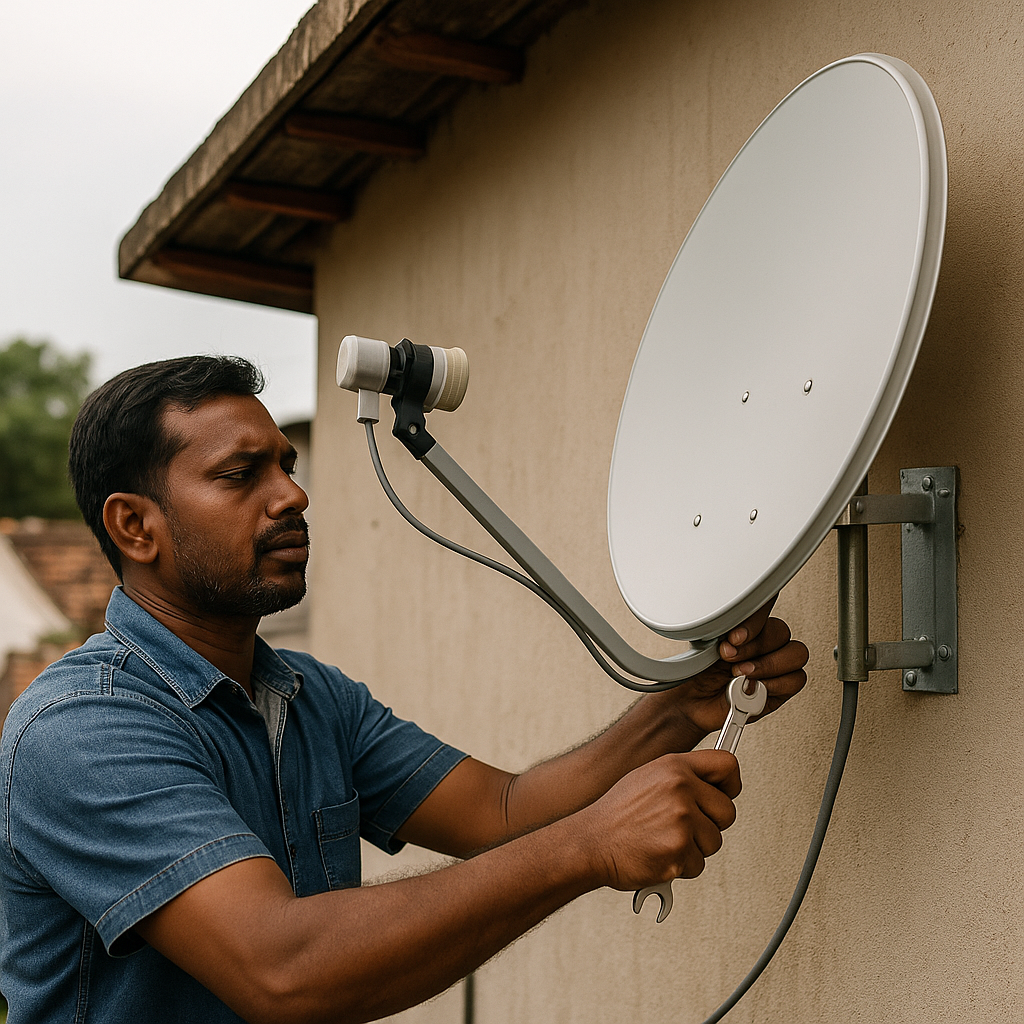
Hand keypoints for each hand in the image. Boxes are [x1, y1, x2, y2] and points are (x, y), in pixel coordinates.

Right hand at [575, 750, 739, 889]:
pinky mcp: (678, 851)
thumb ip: (681, 778)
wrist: (590, 843)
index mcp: (674, 767)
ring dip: (695, 848)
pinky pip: (699, 865)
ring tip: (665, 840)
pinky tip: (660, 854)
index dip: (731, 783)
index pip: (727, 765)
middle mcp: (680, 789)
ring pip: (714, 842)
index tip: (726, 793)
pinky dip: (682, 866)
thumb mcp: (647, 778)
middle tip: (686, 828)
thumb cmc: (617, 815)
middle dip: (712, 825)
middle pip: (727, 811)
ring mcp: (680, 820)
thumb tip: (713, 785)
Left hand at [674, 599, 808, 739]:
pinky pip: (796, 679)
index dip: (754, 621)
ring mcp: (776, 664)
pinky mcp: (782, 688)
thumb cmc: (699, 673)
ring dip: (767, 664)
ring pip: (796, 653)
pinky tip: (753, 688)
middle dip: (754, 646)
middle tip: (730, 658)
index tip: (734, 637)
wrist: (694, 702)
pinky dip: (773, 684)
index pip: (765, 608)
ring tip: (741, 674)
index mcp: (746, 626)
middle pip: (781, 631)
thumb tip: (730, 624)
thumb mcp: (703, 644)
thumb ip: (720, 631)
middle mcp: (764, 643)